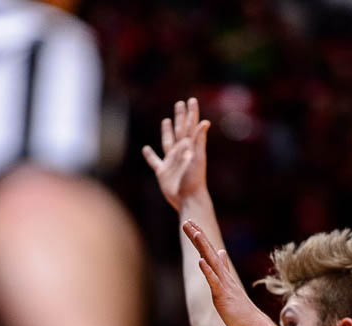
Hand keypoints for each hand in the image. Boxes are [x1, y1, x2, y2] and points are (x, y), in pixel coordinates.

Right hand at [142, 97, 210, 211]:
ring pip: (168, 142)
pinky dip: (150, 156)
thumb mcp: (198, 158)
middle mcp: (181, 152)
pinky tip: (146, 149)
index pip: (190, 125)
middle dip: (180, 116)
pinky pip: (155, 161)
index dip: (191, 113)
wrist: (188, 199)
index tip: (191, 100)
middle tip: (180, 103)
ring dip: (167, 131)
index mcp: (190, 147)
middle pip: (180, 130)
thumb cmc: (194, 179)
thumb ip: (200, 140)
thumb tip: (205, 122)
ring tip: (165, 121)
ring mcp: (172, 161)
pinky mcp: (163, 172)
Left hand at [183, 220, 274, 325]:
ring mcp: (224, 285)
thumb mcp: (229, 285)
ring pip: (212, 263)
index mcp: (222, 274)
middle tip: (187, 221)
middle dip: (197, 236)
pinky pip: (214, 282)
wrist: (254, 325)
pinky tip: (201, 261)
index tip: (191, 224)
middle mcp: (223, 276)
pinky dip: (207, 271)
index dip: (200, 237)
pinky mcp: (223, 296)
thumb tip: (220, 252)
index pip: (209, 252)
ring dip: (203, 248)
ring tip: (195, 233)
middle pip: (208, 252)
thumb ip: (223, 268)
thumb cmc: (241, 309)